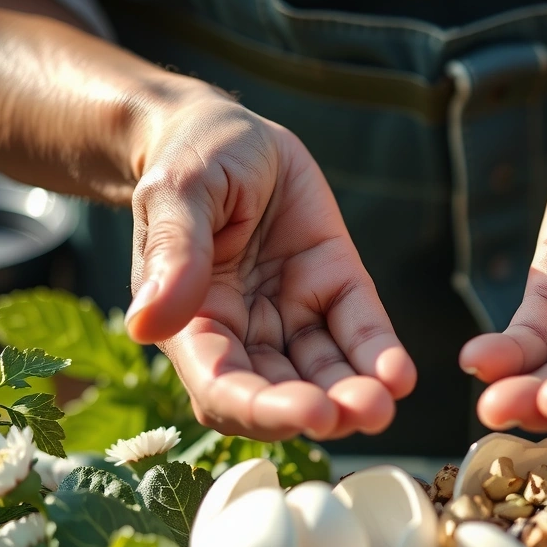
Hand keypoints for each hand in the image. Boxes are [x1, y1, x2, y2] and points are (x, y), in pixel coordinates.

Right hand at [124, 90, 415, 440]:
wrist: (232, 131)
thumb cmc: (189, 158)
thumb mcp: (177, 193)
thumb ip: (174, 254)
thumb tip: (147, 326)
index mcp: (193, 320)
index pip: (222, 385)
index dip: (262, 407)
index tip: (305, 414)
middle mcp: (244, 330)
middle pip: (279, 390)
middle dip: (317, 410)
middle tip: (359, 414)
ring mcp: (293, 311)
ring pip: (324, 370)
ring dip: (353, 393)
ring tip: (382, 405)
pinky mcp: (336, 285)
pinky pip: (359, 327)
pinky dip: (379, 353)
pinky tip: (400, 375)